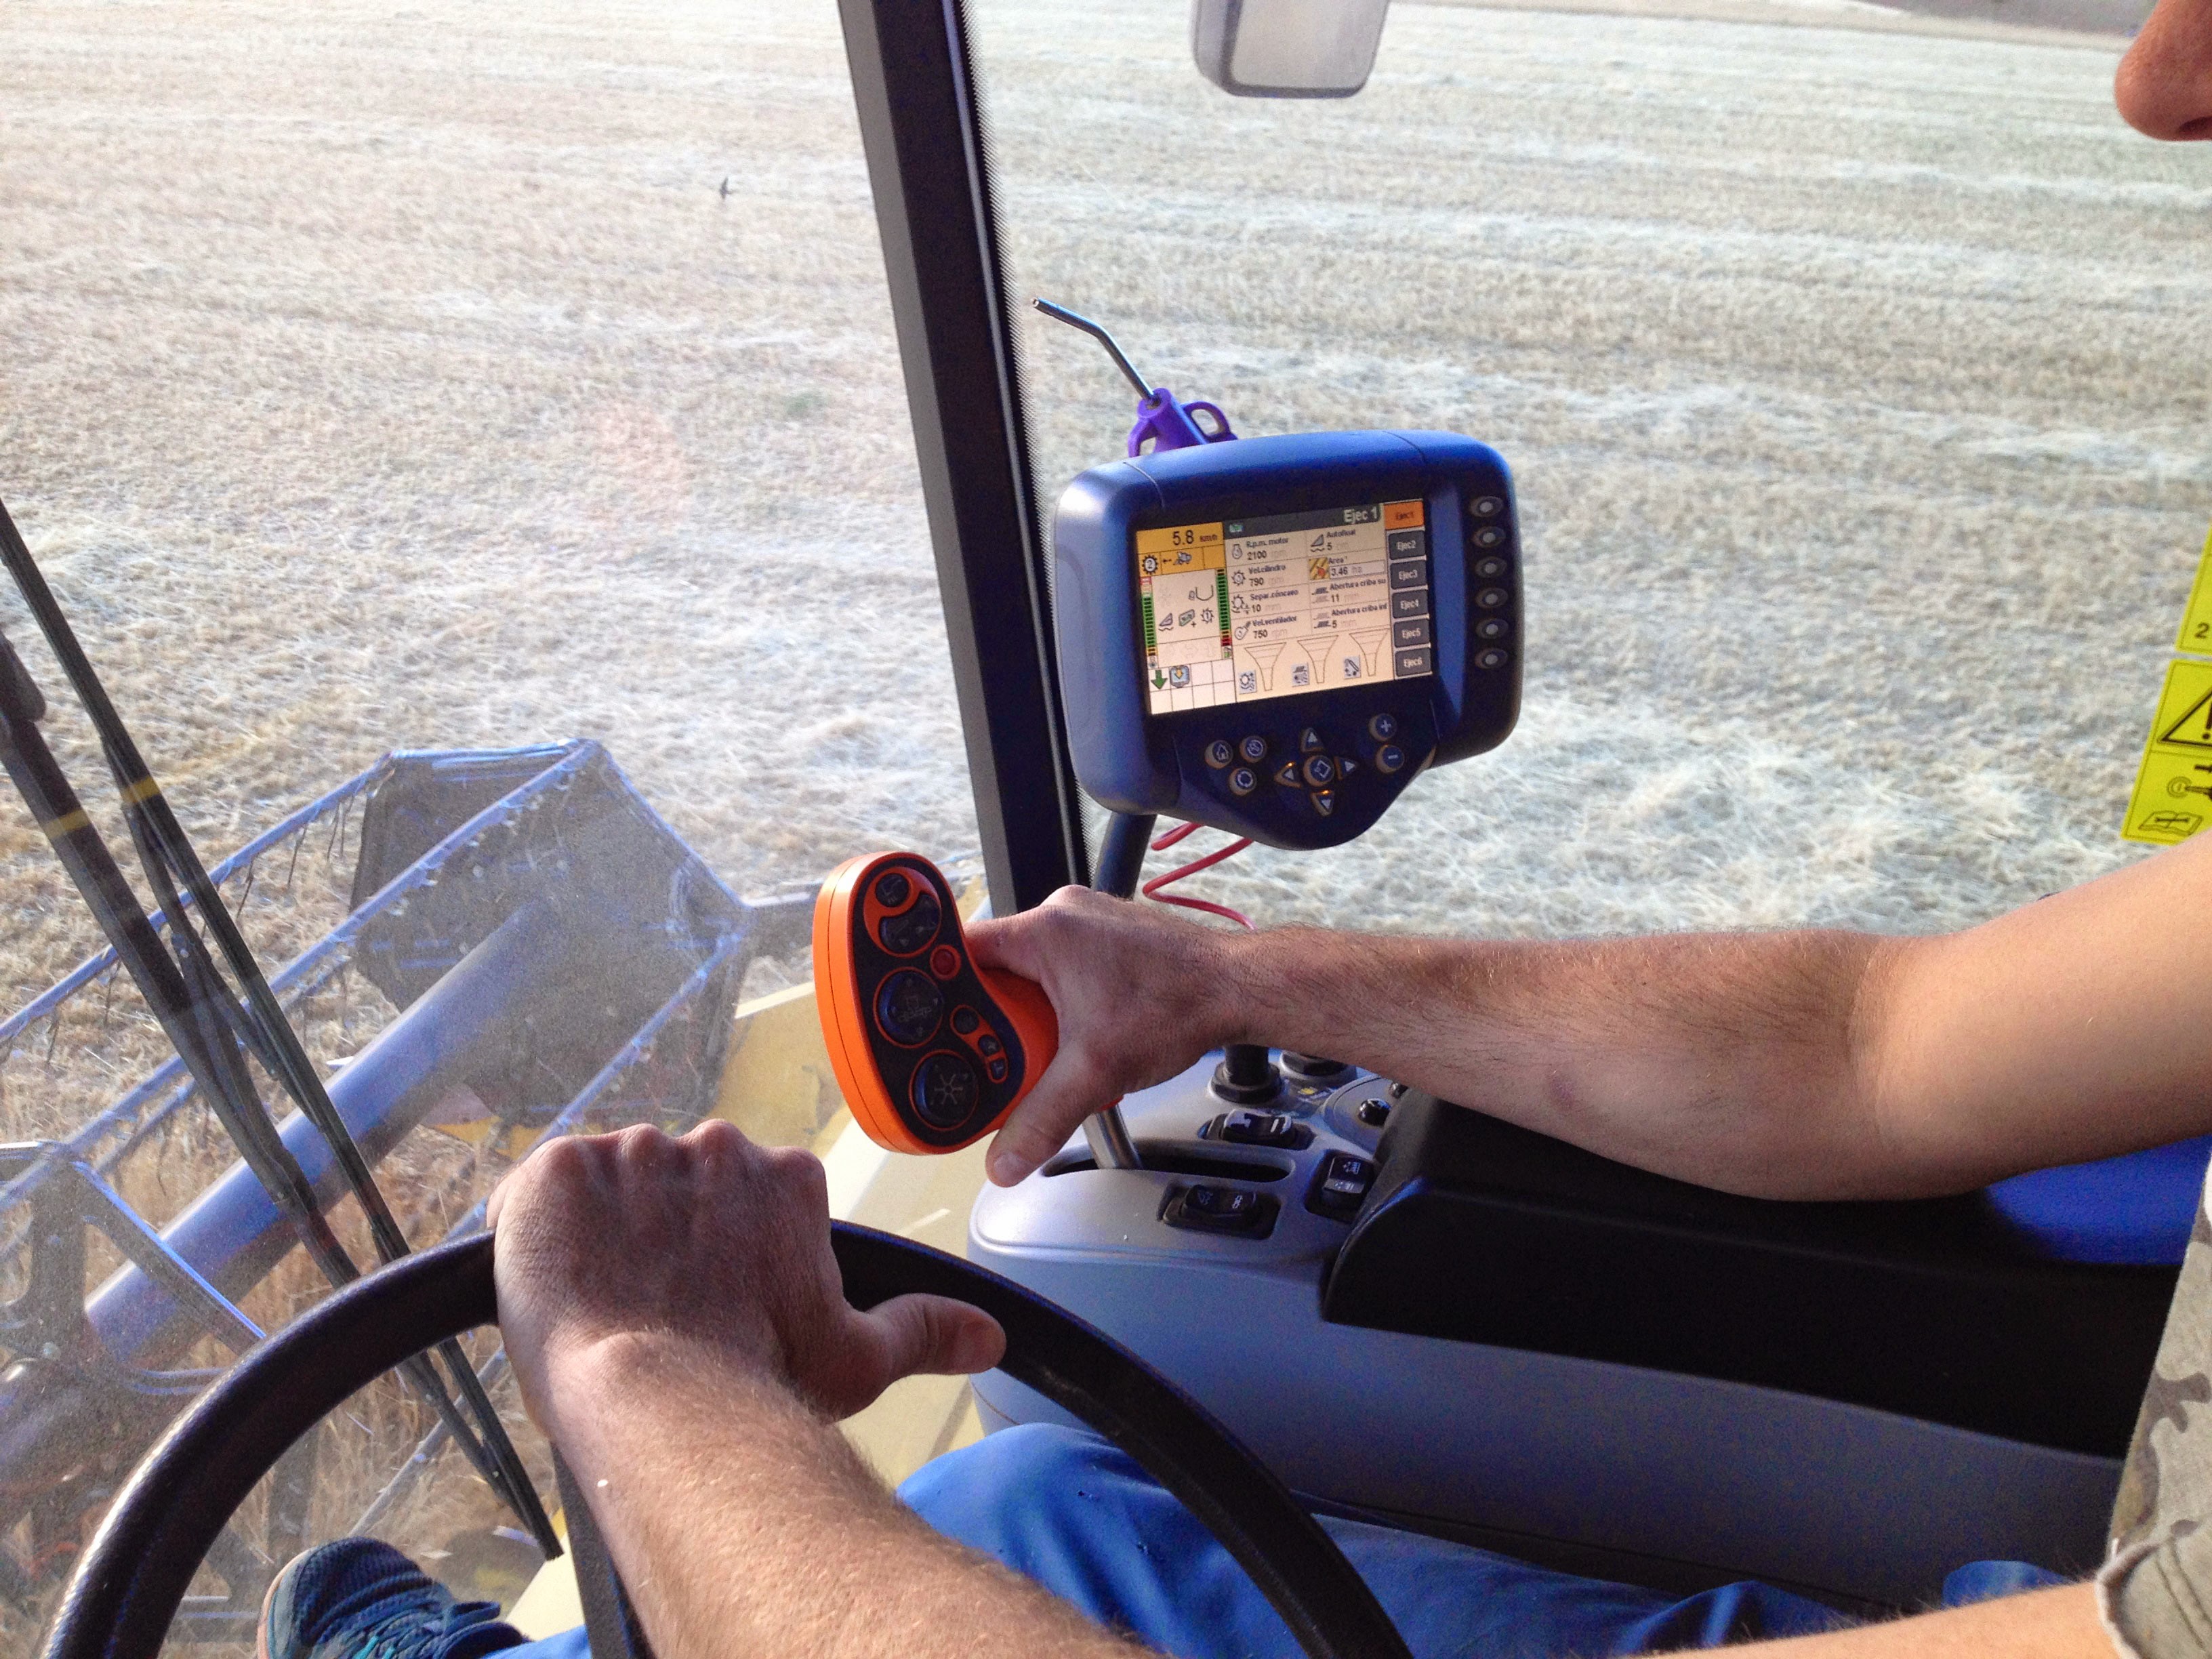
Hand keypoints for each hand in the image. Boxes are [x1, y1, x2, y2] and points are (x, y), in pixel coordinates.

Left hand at [487, 1121, 1004, 1429]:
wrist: (658, 1399)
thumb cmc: (759, 1380)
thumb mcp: (856, 1361)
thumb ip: (922, 1331)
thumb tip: (989, 1334)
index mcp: (785, 1178)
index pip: (747, 1197)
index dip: (724, 1251)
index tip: (714, 1297)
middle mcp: (713, 1145)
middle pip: (677, 1182)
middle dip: (664, 1233)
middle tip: (657, 1303)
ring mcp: (630, 1152)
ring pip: (610, 1186)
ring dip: (604, 1233)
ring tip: (605, 1301)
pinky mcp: (557, 1171)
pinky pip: (541, 1190)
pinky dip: (542, 1230)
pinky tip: (557, 1280)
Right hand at [966, 886, 1248, 1184]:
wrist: (1237, 989)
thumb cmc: (1179, 1004)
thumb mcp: (1096, 1072)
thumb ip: (1042, 1118)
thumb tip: (1006, 1158)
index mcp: (1045, 929)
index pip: (962, 951)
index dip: (940, 990)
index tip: (932, 1025)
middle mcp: (1063, 915)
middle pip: (995, 967)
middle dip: (992, 1013)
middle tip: (992, 1052)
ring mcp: (1088, 924)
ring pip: (1030, 971)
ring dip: (1028, 1011)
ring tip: (1040, 1049)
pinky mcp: (1109, 939)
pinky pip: (1061, 969)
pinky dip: (1057, 1003)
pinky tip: (1074, 1035)